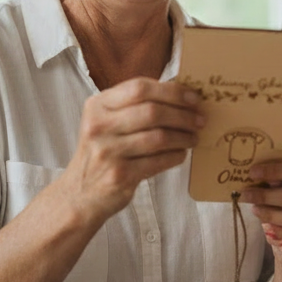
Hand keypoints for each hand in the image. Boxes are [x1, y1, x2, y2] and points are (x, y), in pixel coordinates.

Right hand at [56, 77, 202, 222]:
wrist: (81, 193)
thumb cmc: (104, 151)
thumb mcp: (107, 121)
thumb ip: (135, 105)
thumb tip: (181, 92)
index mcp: (97, 105)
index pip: (139, 88)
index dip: (172, 91)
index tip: (194, 98)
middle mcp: (98, 126)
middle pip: (152, 112)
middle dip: (183, 115)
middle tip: (200, 120)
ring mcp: (107, 151)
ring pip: (158, 137)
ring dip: (183, 137)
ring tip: (194, 138)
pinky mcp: (119, 175)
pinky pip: (158, 161)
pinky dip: (175, 156)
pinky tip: (181, 154)